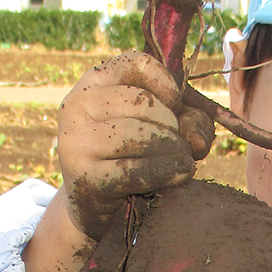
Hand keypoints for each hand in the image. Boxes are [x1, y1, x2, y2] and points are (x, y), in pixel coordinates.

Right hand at [56, 51, 214, 238]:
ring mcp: (76, 142)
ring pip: (141, 135)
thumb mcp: (160, 128)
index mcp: (92, 82)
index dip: (167, 86)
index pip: (137, 63)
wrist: (92, 208)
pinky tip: (181, 175)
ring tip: (183, 162)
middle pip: (143, 103)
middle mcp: (77, 106)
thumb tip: (195, 141)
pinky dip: (166, 171)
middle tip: (180, 147)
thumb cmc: (130, 157)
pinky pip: (136, 170)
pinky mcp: (85, 178)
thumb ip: (190, 122)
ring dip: (174, 150)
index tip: (174, 108)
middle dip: (173, 126)